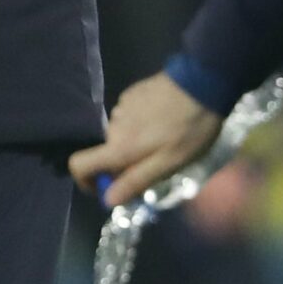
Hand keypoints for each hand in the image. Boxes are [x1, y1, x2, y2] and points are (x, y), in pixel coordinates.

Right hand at [70, 72, 222, 209]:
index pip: (79, 165)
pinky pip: (128, 118)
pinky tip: (163, 121)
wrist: (203, 83)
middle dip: (124, 164)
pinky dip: (140, 126)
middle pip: (106, 153)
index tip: (106, 189)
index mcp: (119, 147)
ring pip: (120, 136)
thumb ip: (136, 181)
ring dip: (134, 144)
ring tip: (164, 140)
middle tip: (157, 164)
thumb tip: (108, 200)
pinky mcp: (132, 94)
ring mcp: (121, 106)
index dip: (86, 181)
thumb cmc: (189, 130)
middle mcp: (113, 126)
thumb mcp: (169, 164)